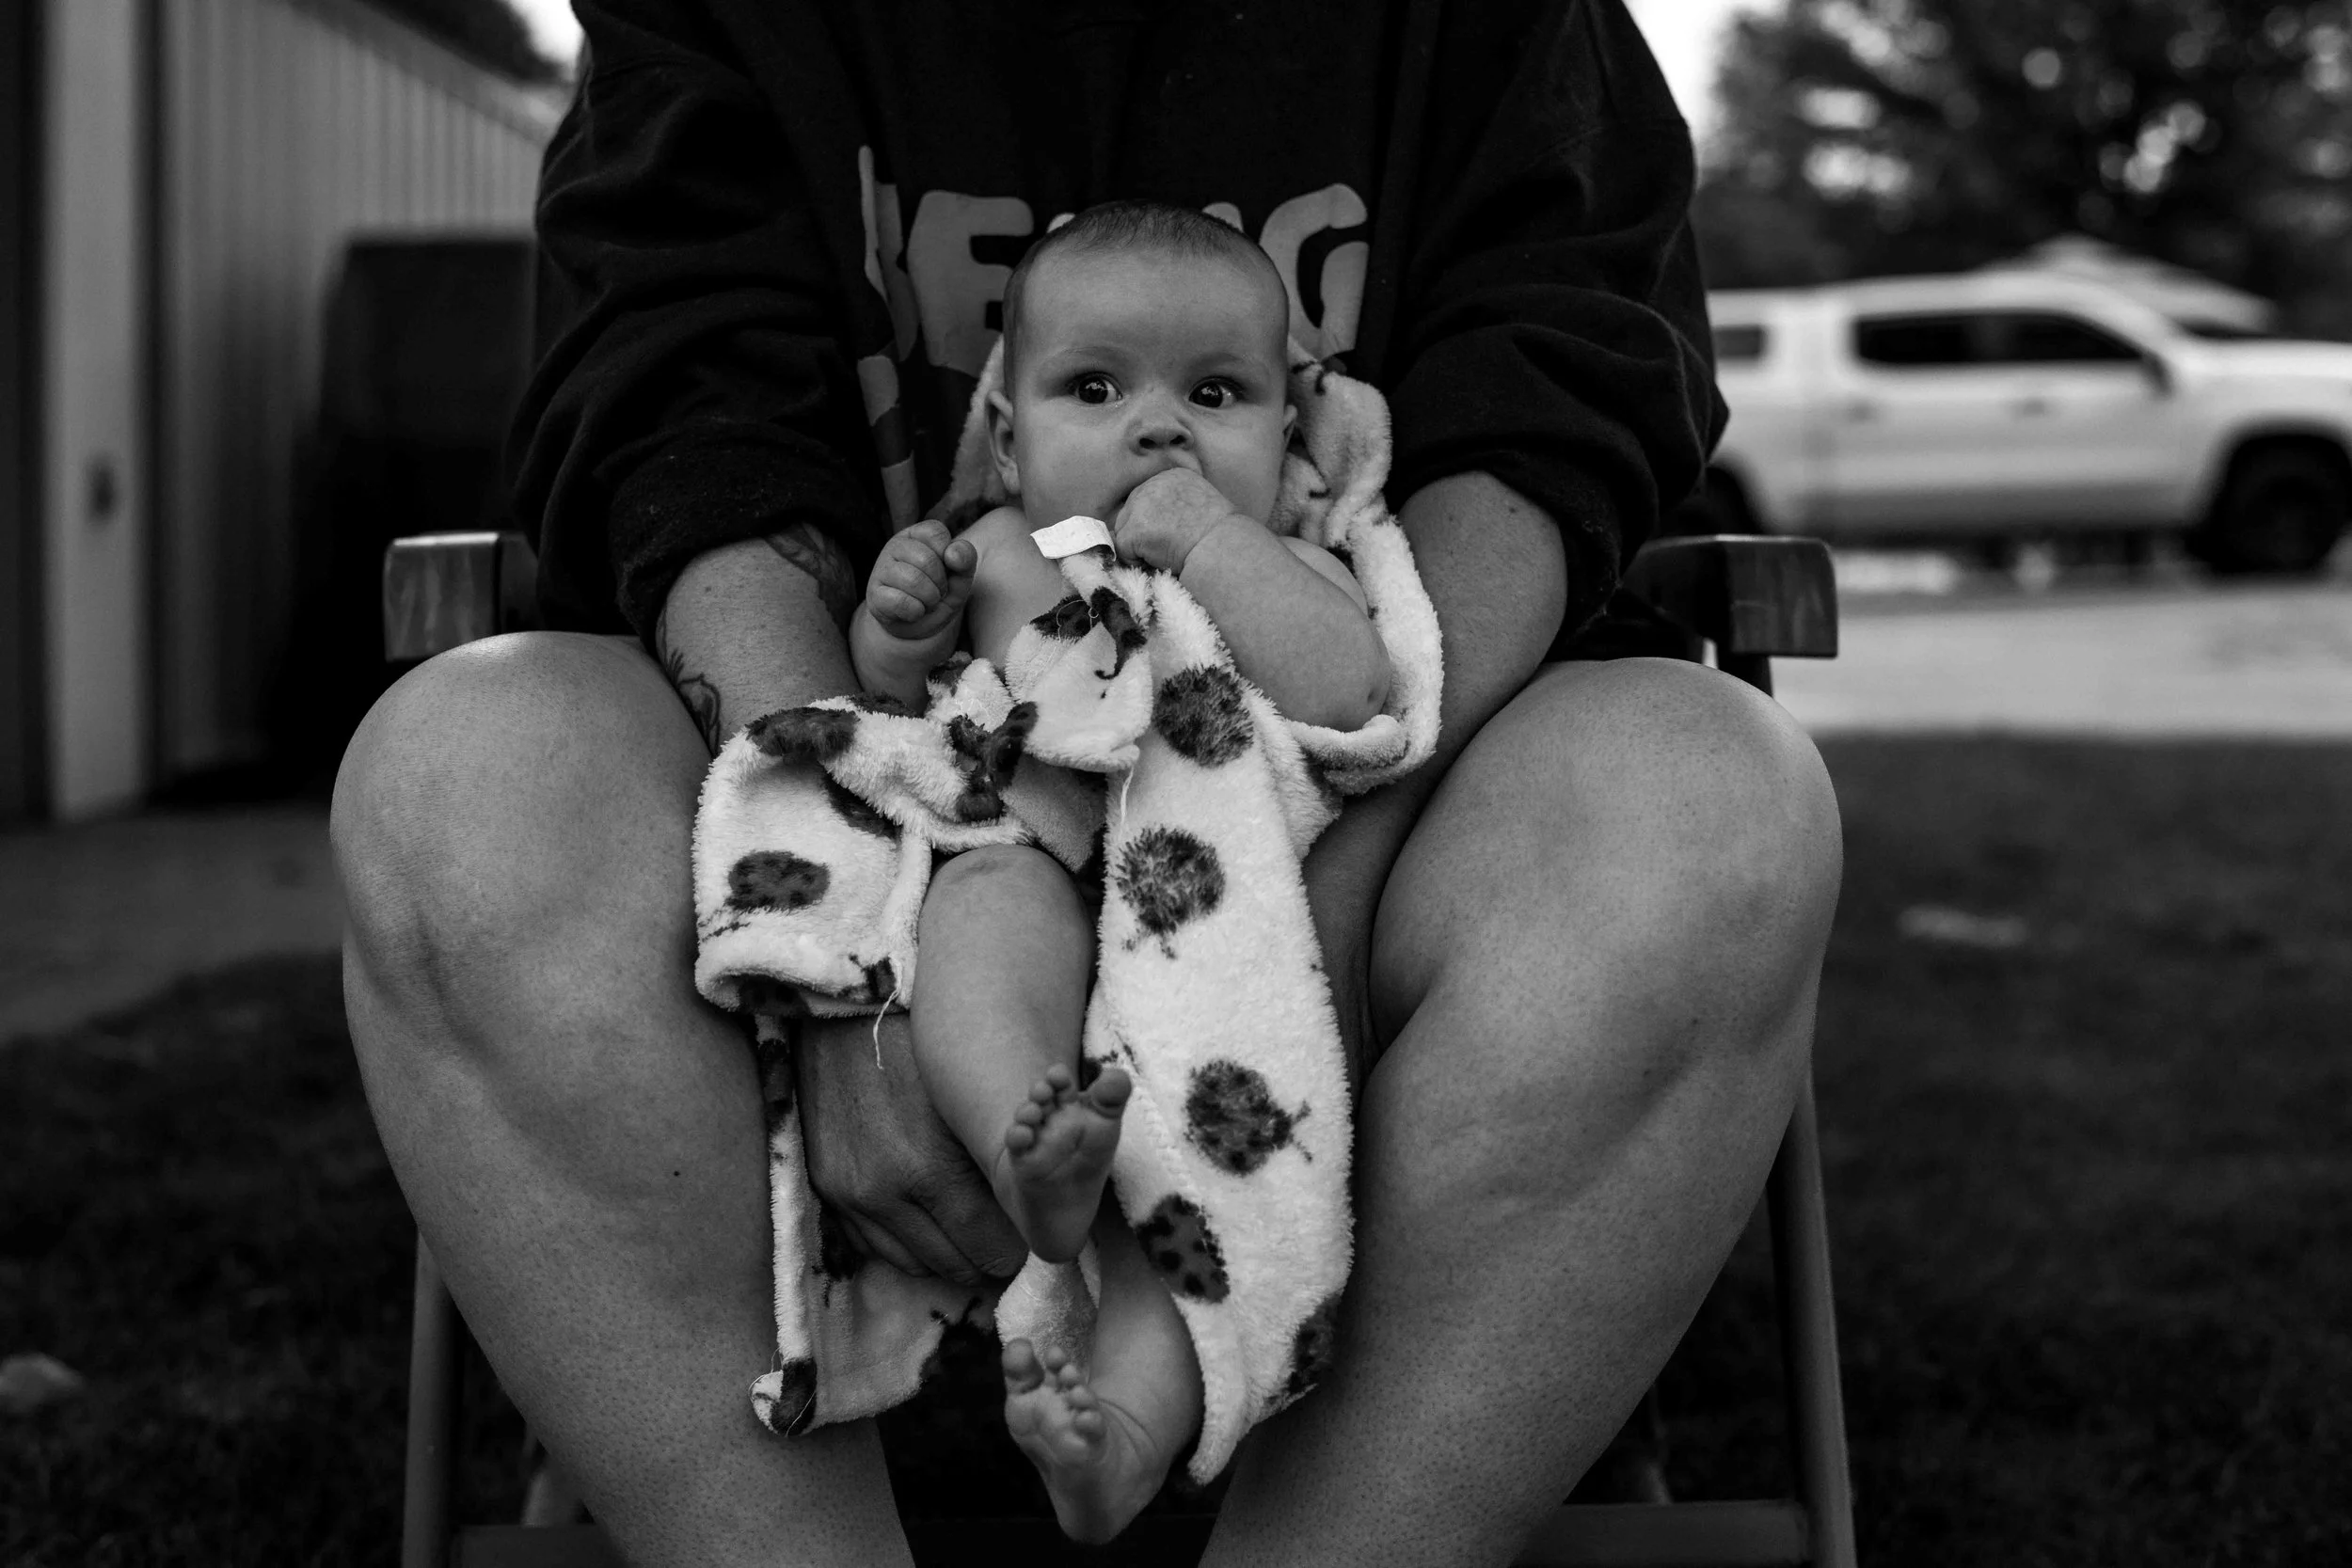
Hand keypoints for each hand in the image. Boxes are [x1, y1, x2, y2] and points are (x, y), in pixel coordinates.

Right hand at [794, 1011, 1026, 1282]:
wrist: (844, 1015)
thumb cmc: (922, 1049)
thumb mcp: (969, 1102)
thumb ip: (995, 1162)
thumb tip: (1027, 1212)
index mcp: (930, 1169)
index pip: (991, 1248)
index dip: (1016, 1248)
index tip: (1026, 1237)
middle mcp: (885, 1193)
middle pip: (955, 1265)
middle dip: (985, 1257)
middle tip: (1002, 1238)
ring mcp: (850, 1197)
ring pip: (915, 1264)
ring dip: (945, 1255)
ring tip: (966, 1232)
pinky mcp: (826, 1191)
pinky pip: (874, 1247)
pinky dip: (905, 1243)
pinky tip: (924, 1218)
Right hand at [865, 520, 976, 642]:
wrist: (920, 624)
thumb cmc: (940, 592)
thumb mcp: (961, 576)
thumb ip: (966, 558)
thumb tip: (952, 554)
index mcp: (917, 535)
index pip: (937, 533)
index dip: (950, 556)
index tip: (947, 569)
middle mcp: (896, 546)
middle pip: (927, 559)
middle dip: (941, 583)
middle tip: (938, 592)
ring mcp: (881, 569)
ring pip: (913, 580)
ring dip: (930, 599)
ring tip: (927, 602)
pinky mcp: (875, 595)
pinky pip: (900, 602)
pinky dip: (916, 612)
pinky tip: (914, 611)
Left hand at [1113, 469, 1243, 572]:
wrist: (1223, 548)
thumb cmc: (1220, 535)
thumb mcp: (1201, 504)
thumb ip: (1175, 504)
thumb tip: (1156, 522)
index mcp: (1171, 476)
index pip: (1146, 498)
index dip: (1155, 521)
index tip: (1176, 534)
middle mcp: (1153, 484)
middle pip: (1130, 512)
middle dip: (1143, 533)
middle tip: (1170, 546)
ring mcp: (1141, 506)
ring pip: (1124, 531)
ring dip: (1141, 547)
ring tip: (1167, 552)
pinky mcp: (1136, 529)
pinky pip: (1123, 550)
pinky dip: (1137, 561)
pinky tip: (1160, 559)